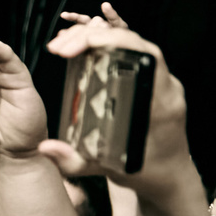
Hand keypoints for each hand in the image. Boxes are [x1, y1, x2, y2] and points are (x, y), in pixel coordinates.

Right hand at [42, 18, 189, 196]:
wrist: (170, 177)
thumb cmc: (143, 173)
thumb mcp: (105, 170)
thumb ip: (72, 161)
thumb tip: (45, 148)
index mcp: (159, 104)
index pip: (144, 55)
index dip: (111, 40)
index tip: (78, 46)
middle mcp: (166, 88)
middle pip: (134, 43)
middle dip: (94, 37)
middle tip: (60, 47)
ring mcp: (163, 84)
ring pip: (133, 45)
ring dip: (98, 40)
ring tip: (64, 47)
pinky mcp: (155, 83)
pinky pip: (133, 55)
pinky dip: (106, 48)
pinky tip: (82, 51)